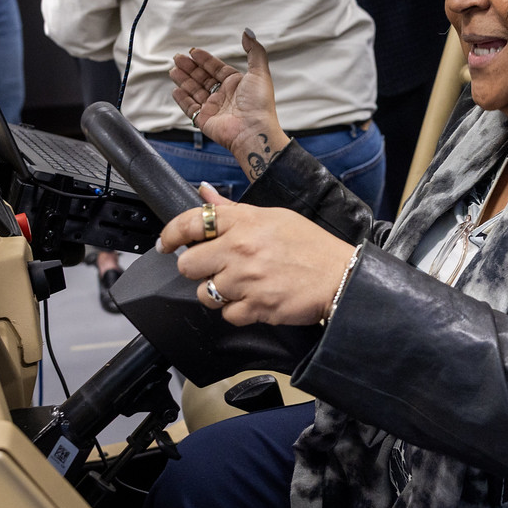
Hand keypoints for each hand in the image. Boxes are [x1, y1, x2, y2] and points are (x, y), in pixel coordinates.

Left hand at [162, 185, 355, 325]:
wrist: (341, 277)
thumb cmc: (311, 246)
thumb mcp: (273, 217)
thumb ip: (233, 210)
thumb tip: (204, 194)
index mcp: (244, 221)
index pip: (190, 222)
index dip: (170, 234)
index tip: (166, 243)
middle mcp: (240, 248)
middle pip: (188, 264)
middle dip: (197, 269)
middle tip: (215, 268)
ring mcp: (246, 279)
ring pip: (205, 293)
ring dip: (217, 292)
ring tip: (240, 285)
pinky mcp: (255, 306)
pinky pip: (227, 314)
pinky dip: (237, 311)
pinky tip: (254, 299)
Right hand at [169, 30, 289, 181]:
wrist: (254, 131)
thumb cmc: (259, 104)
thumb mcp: (260, 72)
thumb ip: (254, 51)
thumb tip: (247, 32)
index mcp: (236, 84)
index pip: (217, 69)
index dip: (205, 60)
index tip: (194, 51)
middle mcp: (224, 96)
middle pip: (203, 78)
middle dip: (190, 68)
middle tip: (177, 57)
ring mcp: (213, 108)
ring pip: (194, 91)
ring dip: (183, 80)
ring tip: (173, 69)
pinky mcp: (204, 120)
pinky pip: (190, 108)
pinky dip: (182, 99)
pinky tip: (176, 89)